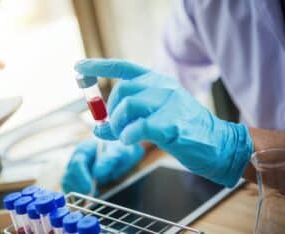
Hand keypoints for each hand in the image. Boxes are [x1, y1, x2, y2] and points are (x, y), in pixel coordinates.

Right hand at [62, 139, 143, 193]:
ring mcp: (74, 168)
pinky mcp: (75, 178)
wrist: (119, 154)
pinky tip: (87, 198)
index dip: (82, 178)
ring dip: (76, 192)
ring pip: (67, 182)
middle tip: (92, 196)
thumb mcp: (119, 152)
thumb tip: (97, 173)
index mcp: (85, 149)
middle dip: (79, 187)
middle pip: (69, 174)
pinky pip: (70, 188)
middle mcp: (76, 158)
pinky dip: (76, 195)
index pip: (77, 163)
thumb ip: (109, 160)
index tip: (90, 189)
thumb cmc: (119, 151)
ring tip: (91, 197)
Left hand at [75, 59, 253, 186]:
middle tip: (112, 128)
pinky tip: (130, 141)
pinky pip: (138, 126)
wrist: (215, 144)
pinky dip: (127, 135)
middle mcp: (162, 86)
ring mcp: (168, 102)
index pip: (124, 68)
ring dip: (117, 124)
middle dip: (111, 111)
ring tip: (124, 136)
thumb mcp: (152, 120)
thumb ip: (126, 120)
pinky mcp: (171, 123)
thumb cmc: (182, 130)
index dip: (100, 66)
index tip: (80, 66)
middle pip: (122, 89)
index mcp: (158, 82)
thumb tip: (97, 128)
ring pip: (127, 105)